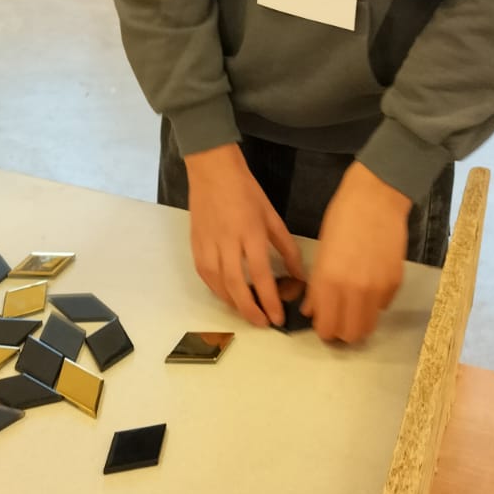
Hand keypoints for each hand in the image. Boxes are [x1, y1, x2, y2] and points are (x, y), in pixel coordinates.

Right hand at [185, 143, 305, 327]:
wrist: (212, 170)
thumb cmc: (246, 190)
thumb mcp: (272, 216)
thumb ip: (286, 247)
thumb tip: (299, 275)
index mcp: (250, 232)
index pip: (260, 274)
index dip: (269, 300)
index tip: (278, 318)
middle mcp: (227, 241)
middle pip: (236, 284)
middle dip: (249, 309)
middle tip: (262, 324)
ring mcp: (208, 243)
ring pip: (217, 282)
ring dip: (232, 303)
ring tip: (246, 313)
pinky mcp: (195, 243)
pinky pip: (204, 273)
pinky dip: (215, 289)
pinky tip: (226, 296)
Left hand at [303, 162, 409, 342]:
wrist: (376, 198)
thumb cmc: (342, 219)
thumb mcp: (321, 252)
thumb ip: (317, 287)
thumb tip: (312, 310)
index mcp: (329, 281)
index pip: (327, 327)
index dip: (323, 329)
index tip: (321, 322)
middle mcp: (354, 291)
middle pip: (350, 335)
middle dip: (341, 332)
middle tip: (336, 319)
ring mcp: (378, 289)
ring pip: (369, 327)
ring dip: (358, 323)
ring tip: (352, 308)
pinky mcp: (395, 283)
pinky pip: (382, 307)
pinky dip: (374, 305)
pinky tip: (368, 286)